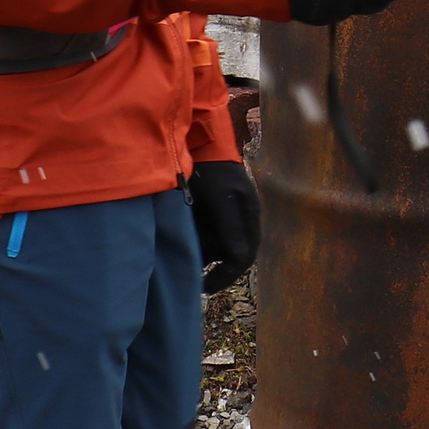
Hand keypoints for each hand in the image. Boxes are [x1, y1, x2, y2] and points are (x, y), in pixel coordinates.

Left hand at [187, 159, 259, 294]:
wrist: (198, 142)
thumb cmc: (213, 169)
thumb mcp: (222, 199)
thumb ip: (230, 228)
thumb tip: (239, 259)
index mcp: (249, 215)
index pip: (245, 256)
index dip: (227, 275)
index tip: (205, 286)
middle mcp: (239, 218)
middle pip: (229, 254)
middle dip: (211, 263)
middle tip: (190, 269)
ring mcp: (223, 215)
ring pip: (215, 245)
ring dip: (200, 251)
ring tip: (181, 247)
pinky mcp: (209, 211)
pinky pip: (204, 234)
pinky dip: (194, 239)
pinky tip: (180, 235)